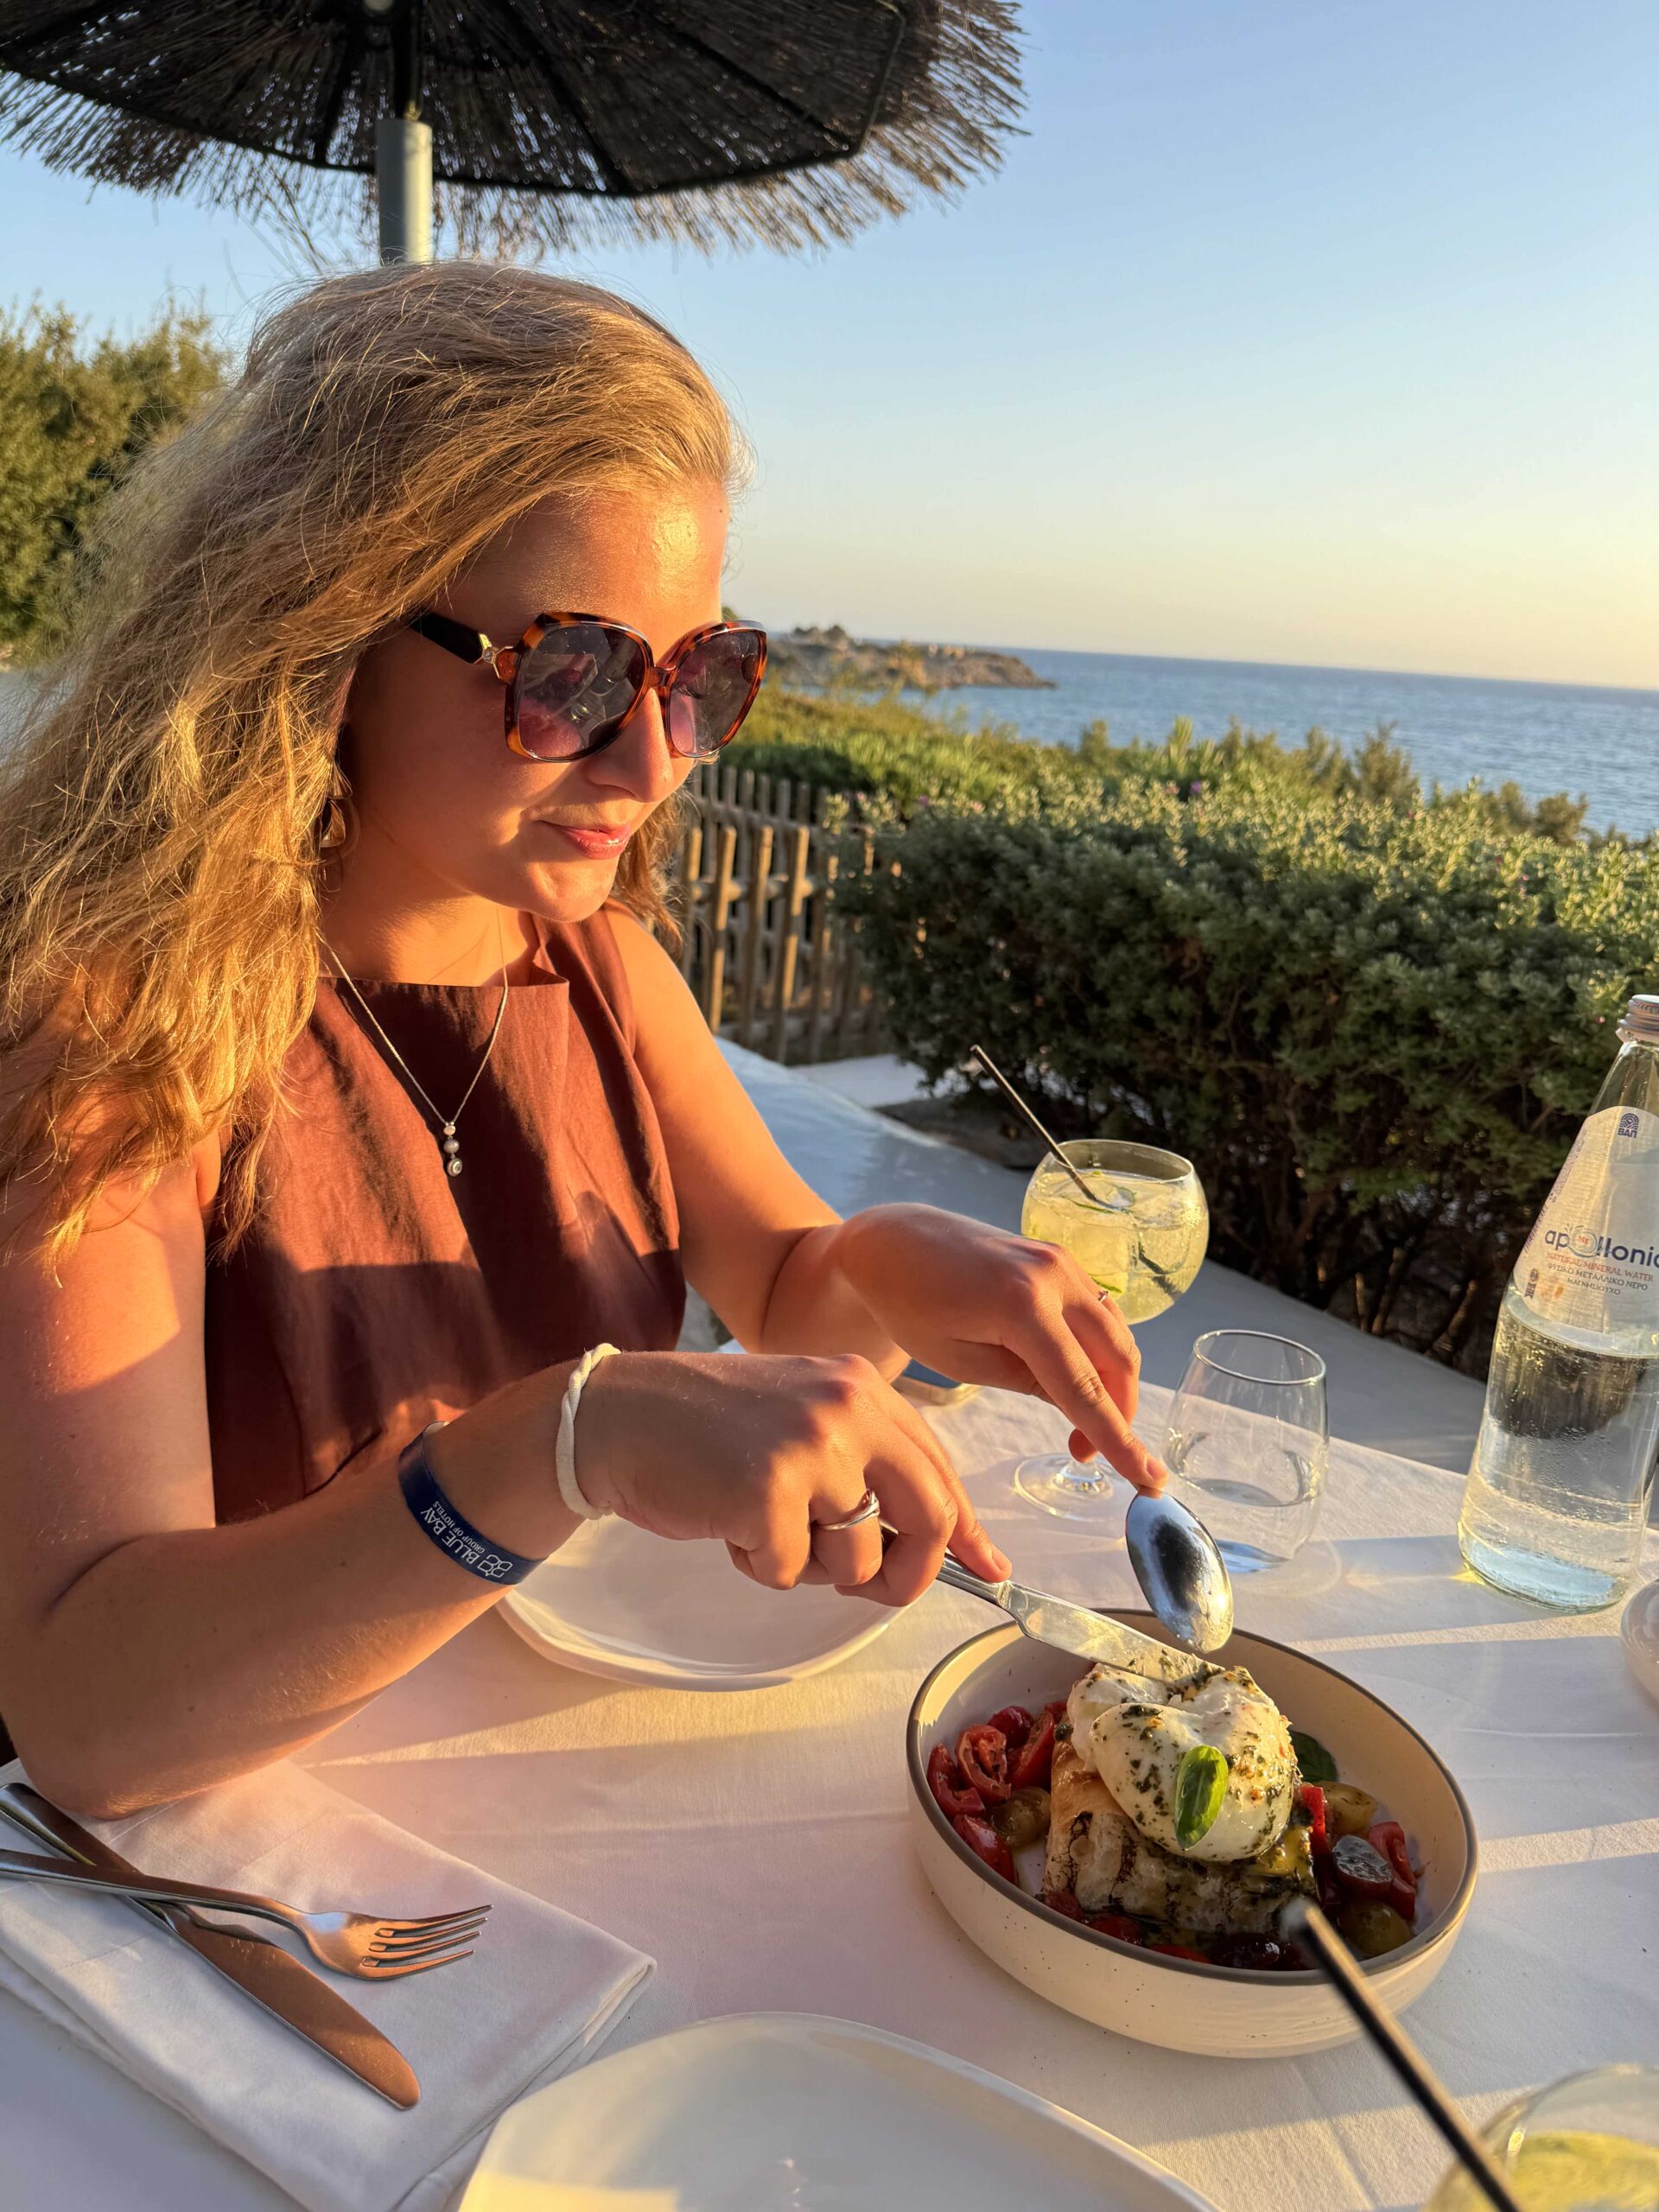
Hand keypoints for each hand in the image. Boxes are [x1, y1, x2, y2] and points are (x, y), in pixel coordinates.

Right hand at [574, 1350, 1011, 1604]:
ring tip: (766, 1527)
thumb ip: (874, 1467)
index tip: (989, 1568)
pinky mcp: (767, 1492)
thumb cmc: (712, 1429)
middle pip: (928, 1516)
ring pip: (858, 1557)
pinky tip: (728, 1525)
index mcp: (863, 1387)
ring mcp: (810, 1448)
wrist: (619, 1416)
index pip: (940, 1469)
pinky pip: (792, 1571)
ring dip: (814, 1566)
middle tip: (876, 1589)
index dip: (965, 1528)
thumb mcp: (806, 1421)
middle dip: (909, 1572)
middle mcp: (848, 1408)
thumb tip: (964, 1546)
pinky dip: (763, 1567)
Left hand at [836, 1205, 1165, 1492]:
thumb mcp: (959, 1361)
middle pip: (1117, 1358)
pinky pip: (1099, 1312)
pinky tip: (1073, 1379)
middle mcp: (1054, 1275)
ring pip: (1116, 1335)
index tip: (1149, 1480)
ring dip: (1112, 1384)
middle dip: (1117, 1413)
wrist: (893, 1241)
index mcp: (1022, 1304)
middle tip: (1084, 1454)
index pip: (1084, 1386)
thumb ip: (1027, 1382)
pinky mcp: (1059, 1258)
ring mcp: (1062, 1260)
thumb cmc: (909, 1305)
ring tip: (1078, 1425)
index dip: (1118, 1440)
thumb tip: (1082, 1408)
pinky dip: (1100, 1351)